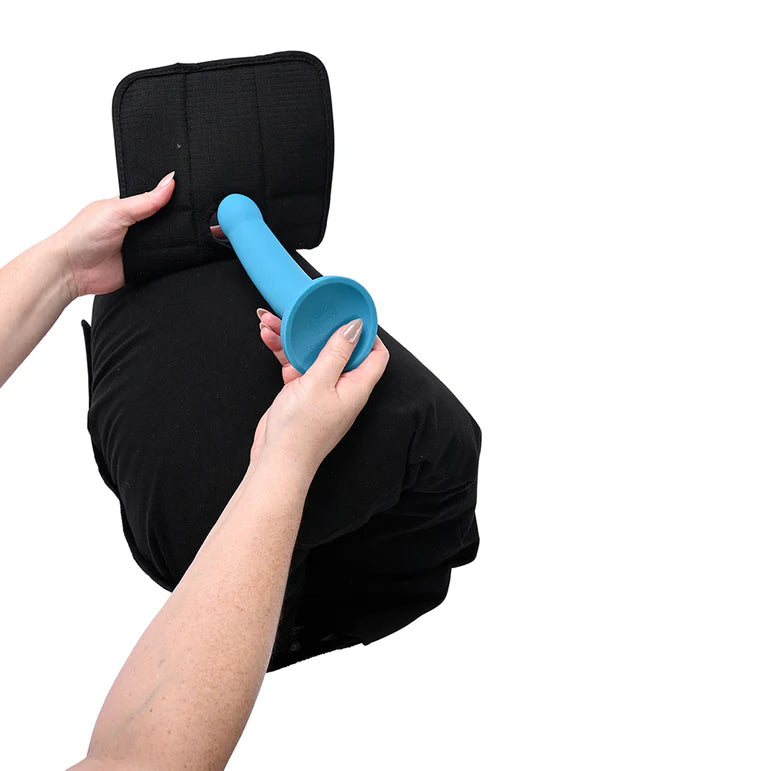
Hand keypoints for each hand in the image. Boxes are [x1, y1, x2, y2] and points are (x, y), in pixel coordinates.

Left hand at [53, 171, 175, 297]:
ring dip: (170, 241)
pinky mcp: (142, 265)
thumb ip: (146, 200)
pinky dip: (168, 258)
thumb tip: (170, 181)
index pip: (155, 199)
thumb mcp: (118, 210)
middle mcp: (133, 226)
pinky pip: (162, 261)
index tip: (186, 194)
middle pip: (164, 221)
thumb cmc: (83, 235)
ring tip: (175, 237)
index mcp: (127, 207)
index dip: (170, 197)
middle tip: (183, 219)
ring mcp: (138, 246)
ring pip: (166, 241)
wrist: (73, 270)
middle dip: (173, 221)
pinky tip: (173, 254)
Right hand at [249, 310, 389, 473]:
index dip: (368, 332)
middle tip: (307, 310)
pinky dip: (282, 350)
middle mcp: (342, 388)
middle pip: (339, 348)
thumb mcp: (319, 383)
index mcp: (357, 386)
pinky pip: (295, 364)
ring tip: (272, 321)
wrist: (277, 460)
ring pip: (312, 354)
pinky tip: (267, 337)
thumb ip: (336, 353)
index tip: (352, 313)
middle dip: (320, 328)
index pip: (375, 354)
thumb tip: (355, 327)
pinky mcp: (301, 393)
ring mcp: (321, 390)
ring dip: (293, 336)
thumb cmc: (301, 432)